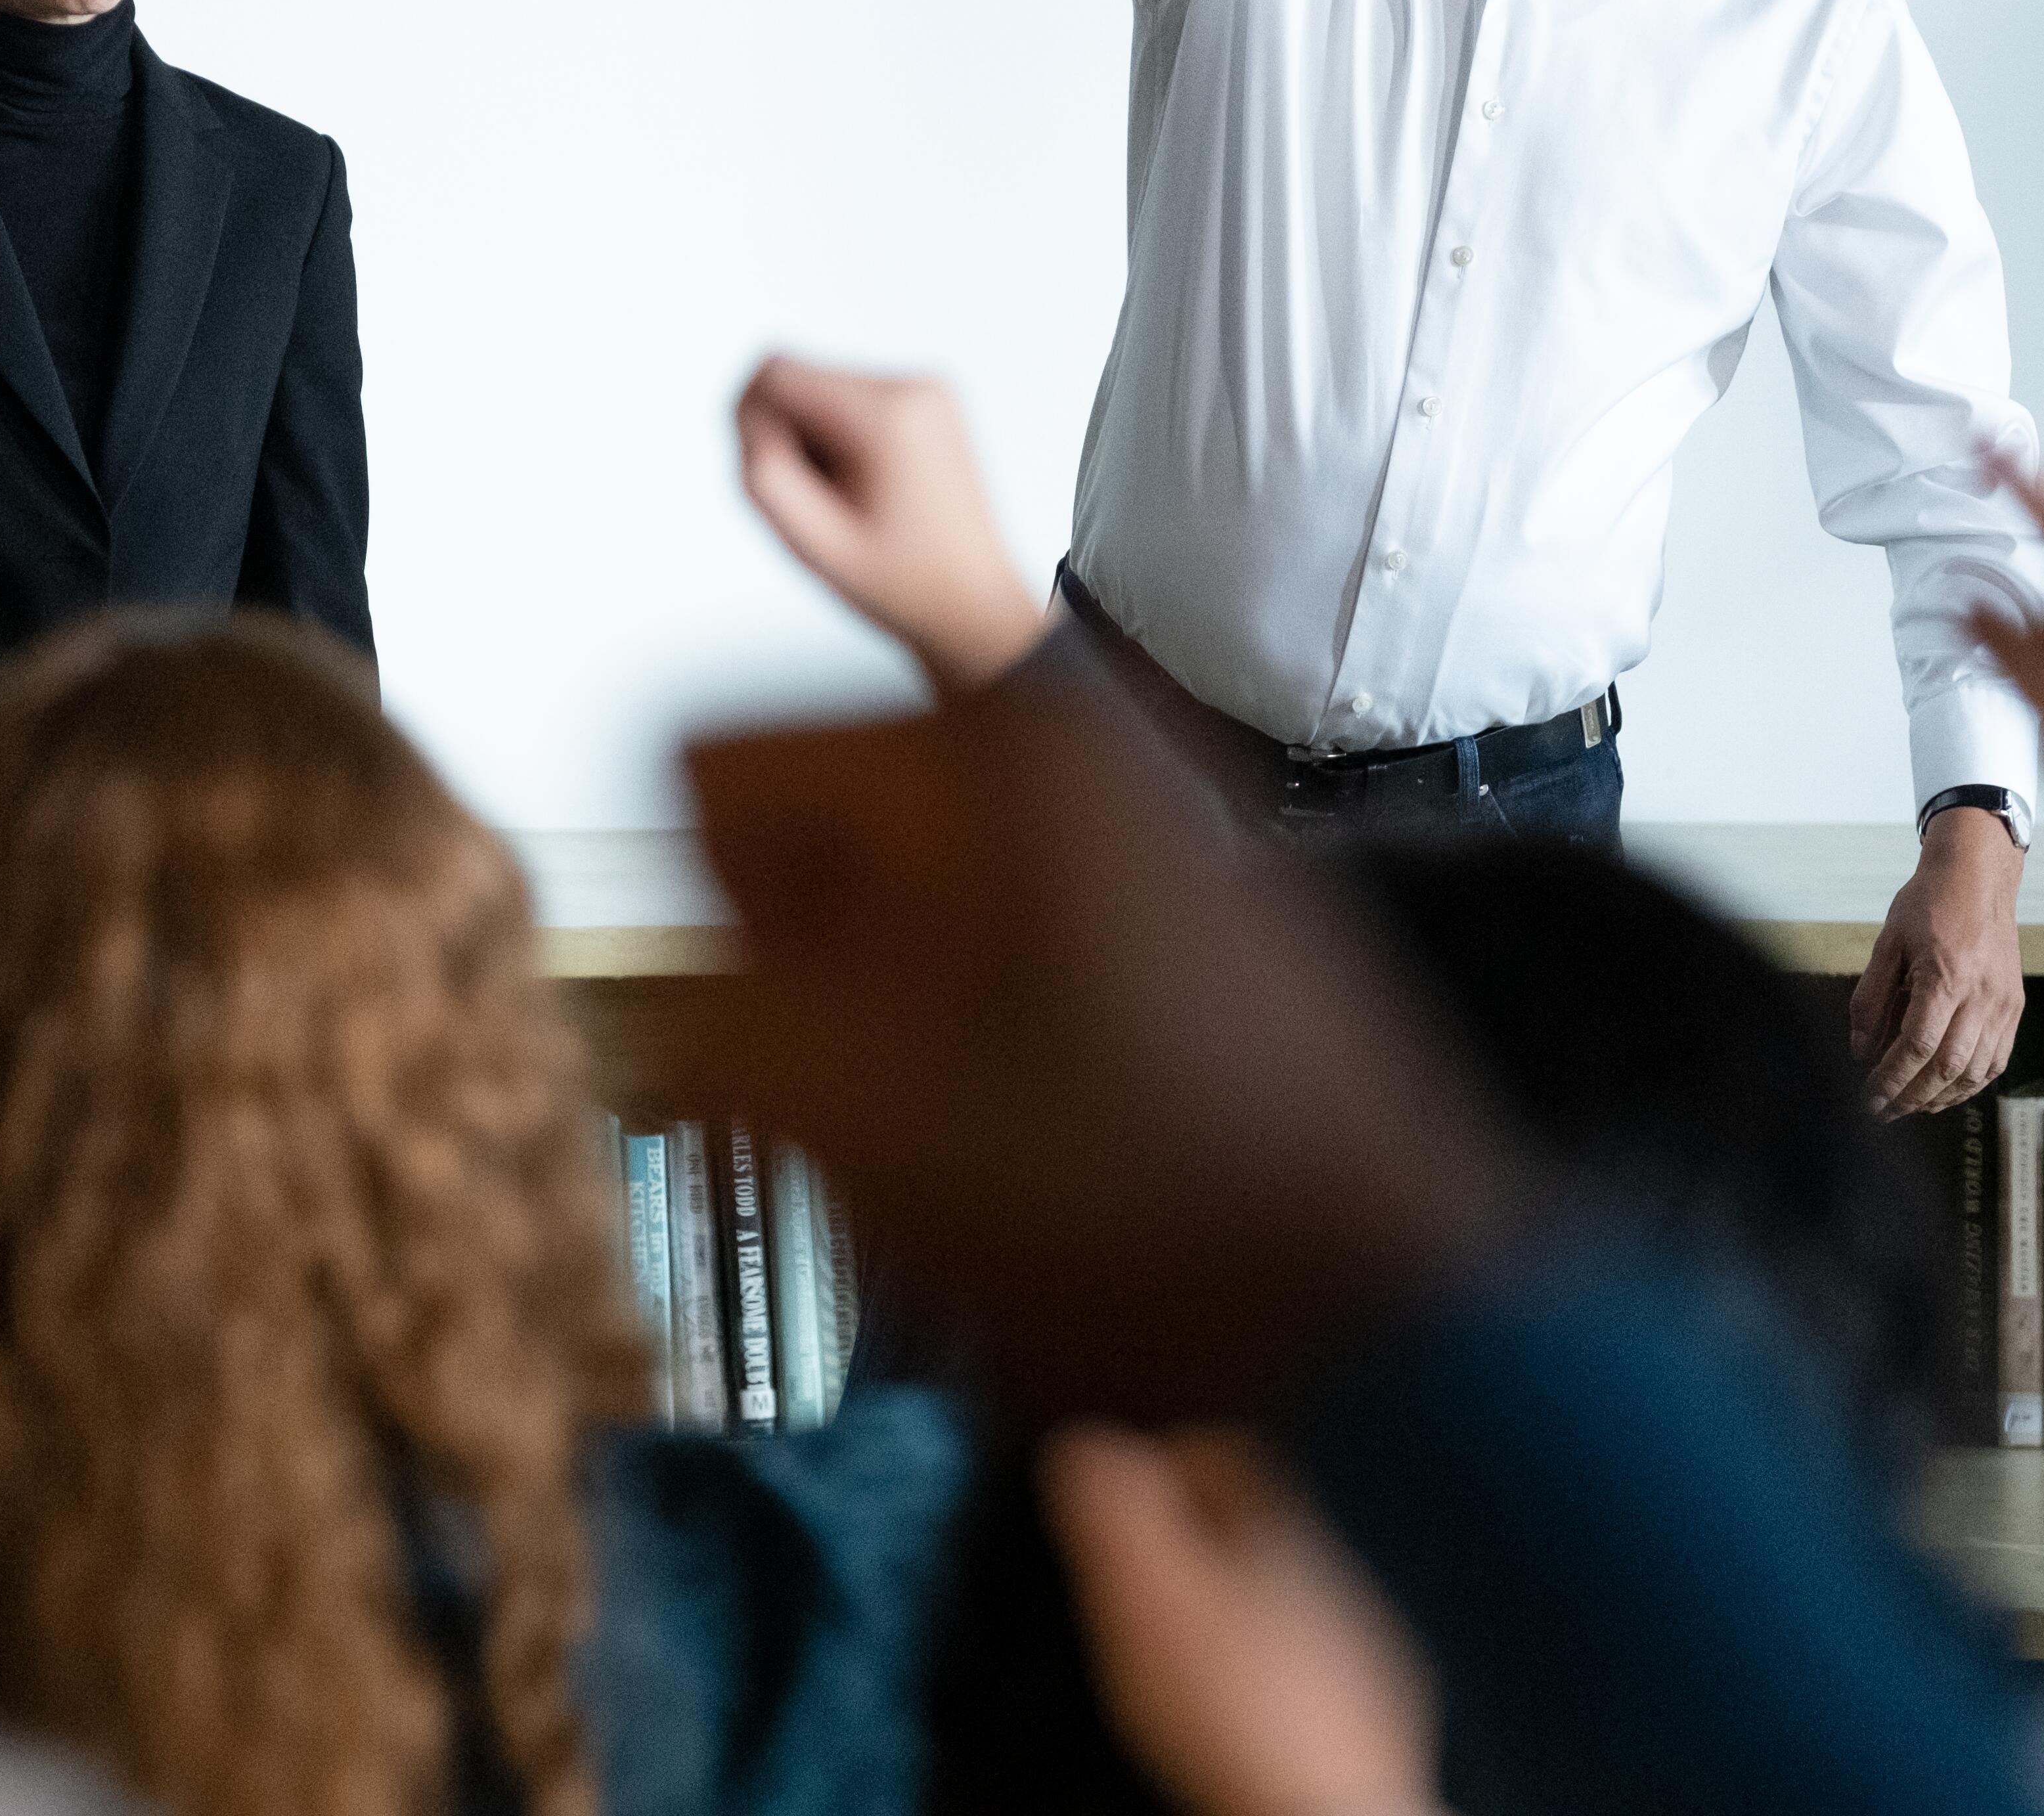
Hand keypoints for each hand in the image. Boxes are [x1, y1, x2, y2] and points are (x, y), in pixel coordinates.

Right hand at [684, 643, 1532, 1415]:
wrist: (1377, 1303)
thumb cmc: (1128, 1210)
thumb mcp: (857, 1120)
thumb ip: (708, 1023)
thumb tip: (666, 997)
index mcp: (976, 748)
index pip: (712, 763)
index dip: (706, 918)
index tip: (772, 1027)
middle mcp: (1064, 741)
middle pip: (814, 816)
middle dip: (799, 953)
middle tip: (869, 1092)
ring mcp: (1137, 815)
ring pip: (902, 880)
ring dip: (884, 994)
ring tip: (955, 1124)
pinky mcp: (1185, 899)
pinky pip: (1001, 919)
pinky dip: (978, 1009)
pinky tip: (1034, 1124)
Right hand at [735, 355, 1048, 694]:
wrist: (979, 606)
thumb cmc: (900, 587)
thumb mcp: (815, 545)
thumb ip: (766, 478)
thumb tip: (749, 413)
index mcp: (888, 415)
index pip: (776, 372)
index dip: (750, 423)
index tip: (768, 483)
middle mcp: (913, 384)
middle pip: (797, 376)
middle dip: (785, 437)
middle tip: (814, 506)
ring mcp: (927, 388)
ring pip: (819, 387)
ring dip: (812, 441)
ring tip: (845, 503)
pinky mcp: (928, 399)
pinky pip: (849, 398)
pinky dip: (837, 438)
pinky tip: (864, 488)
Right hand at [1041, 1423, 1437, 1815]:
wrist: (1324, 1814)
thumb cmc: (1234, 1711)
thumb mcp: (1145, 1595)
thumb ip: (1114, 1510)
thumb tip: (1089, 1443)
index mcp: (1284, 1528)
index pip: (1229, 1452)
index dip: (1168, 1455)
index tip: (1122, 1489)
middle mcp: (1343, 1574)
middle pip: (1264, 1527)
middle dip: (1200, 1542)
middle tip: (1138, 1577)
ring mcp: (1370, 1647)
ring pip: (1295, 1601)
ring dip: (1241, 1612)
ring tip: (1183, 1653)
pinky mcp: (1383, 1718)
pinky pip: (1322, 1673)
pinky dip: (1277, 1678)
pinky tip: (1242, 1713)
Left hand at [1849, 811, 2023, 1118]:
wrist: (1979, 875)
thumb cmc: (1929, 902)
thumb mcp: (1888, 941)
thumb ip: (1871, 997)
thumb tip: (1859, 1049)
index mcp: (1947, 975)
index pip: (1918, 1045)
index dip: (1891, 1078)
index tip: (1868, 1097)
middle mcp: (1982, 995)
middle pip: (1948, 1067)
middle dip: (1911, 1097)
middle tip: (1882, 1112)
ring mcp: (2004, 1003)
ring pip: (1975, 1071)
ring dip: (1940, 1098)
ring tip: (1908, 1107)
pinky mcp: (2014, 1006)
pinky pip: (1997, 1060)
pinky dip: (1970, 1084)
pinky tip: (1945, 1091)